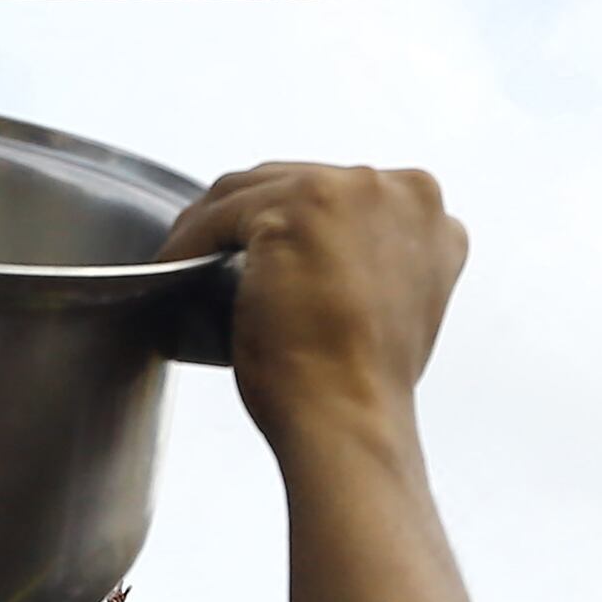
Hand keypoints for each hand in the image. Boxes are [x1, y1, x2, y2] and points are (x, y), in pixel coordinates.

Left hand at [159, 161, 467, 422]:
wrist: (350, 417)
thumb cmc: (359, 386)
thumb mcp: (389, 310)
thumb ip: (370, 267)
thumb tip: (320, 261)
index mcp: (430, 216)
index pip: (342, 198)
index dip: (297, 223)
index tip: (261, 249)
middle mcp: (403, 191)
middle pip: (298, 184)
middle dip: (249, 214)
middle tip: (207, 250)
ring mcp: (354, 192)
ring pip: (255, 192)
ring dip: (211, 224)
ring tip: (184, 259)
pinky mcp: (300, 206)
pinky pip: (222, 214)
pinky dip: (189, 241)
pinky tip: (172, 267)